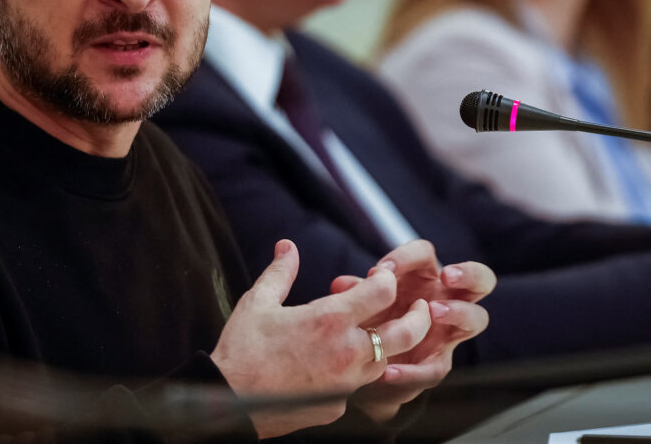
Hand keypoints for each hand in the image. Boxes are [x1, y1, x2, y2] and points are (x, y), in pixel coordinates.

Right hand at [211, 240, 430, 438]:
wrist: (230, 400)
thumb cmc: (242, 349)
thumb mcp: (258, 301)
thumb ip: (280, 272)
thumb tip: (288, 246)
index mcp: (328, 319)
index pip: (380, 292)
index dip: (386, 279)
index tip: (383, 275)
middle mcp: (346, 351)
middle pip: (405, 332)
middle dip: (419, 317)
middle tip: (420, 307)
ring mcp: (345, 383)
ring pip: (385, 361)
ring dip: (389, 345)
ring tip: (385, 332)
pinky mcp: (338, 405)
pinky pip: (358, 385)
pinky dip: (357, 372)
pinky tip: (343, 364)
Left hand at [331, 239, 494, 422]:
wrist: (362, 366)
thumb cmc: (368, 320)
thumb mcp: (359, 304)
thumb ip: (356, 294)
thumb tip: (341, 285)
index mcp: (422, 278)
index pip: (426, 253)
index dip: (408, 256)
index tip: (385, 270)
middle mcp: (443, 299)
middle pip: (480, 279)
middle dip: (468, 274)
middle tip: (447, 276)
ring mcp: (447, 332)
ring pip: (476, 318)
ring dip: (458, 312)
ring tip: (433, 311)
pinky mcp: (438, 363)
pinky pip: (437, 367)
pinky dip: (413, 371)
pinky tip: (390, 370)